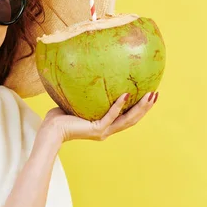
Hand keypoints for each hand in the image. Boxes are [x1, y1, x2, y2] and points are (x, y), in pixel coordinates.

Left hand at [41, 92, 158, 142]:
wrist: (50, 131)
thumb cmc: (59, 117)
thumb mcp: (78, 103)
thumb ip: (87, 95)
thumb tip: (90, 75)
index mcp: (105, 127)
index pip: (127, 118)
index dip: (140, 109)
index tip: (150, 97)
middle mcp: (107, 131)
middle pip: (133, 119)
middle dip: (146, 108)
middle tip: (156, 95)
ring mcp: (103, 131)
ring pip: (127, 120)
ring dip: (140, 107)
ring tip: (149, 95)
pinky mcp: (96, 129)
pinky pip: (111, 116)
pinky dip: (119, 105)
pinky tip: (126, 94)